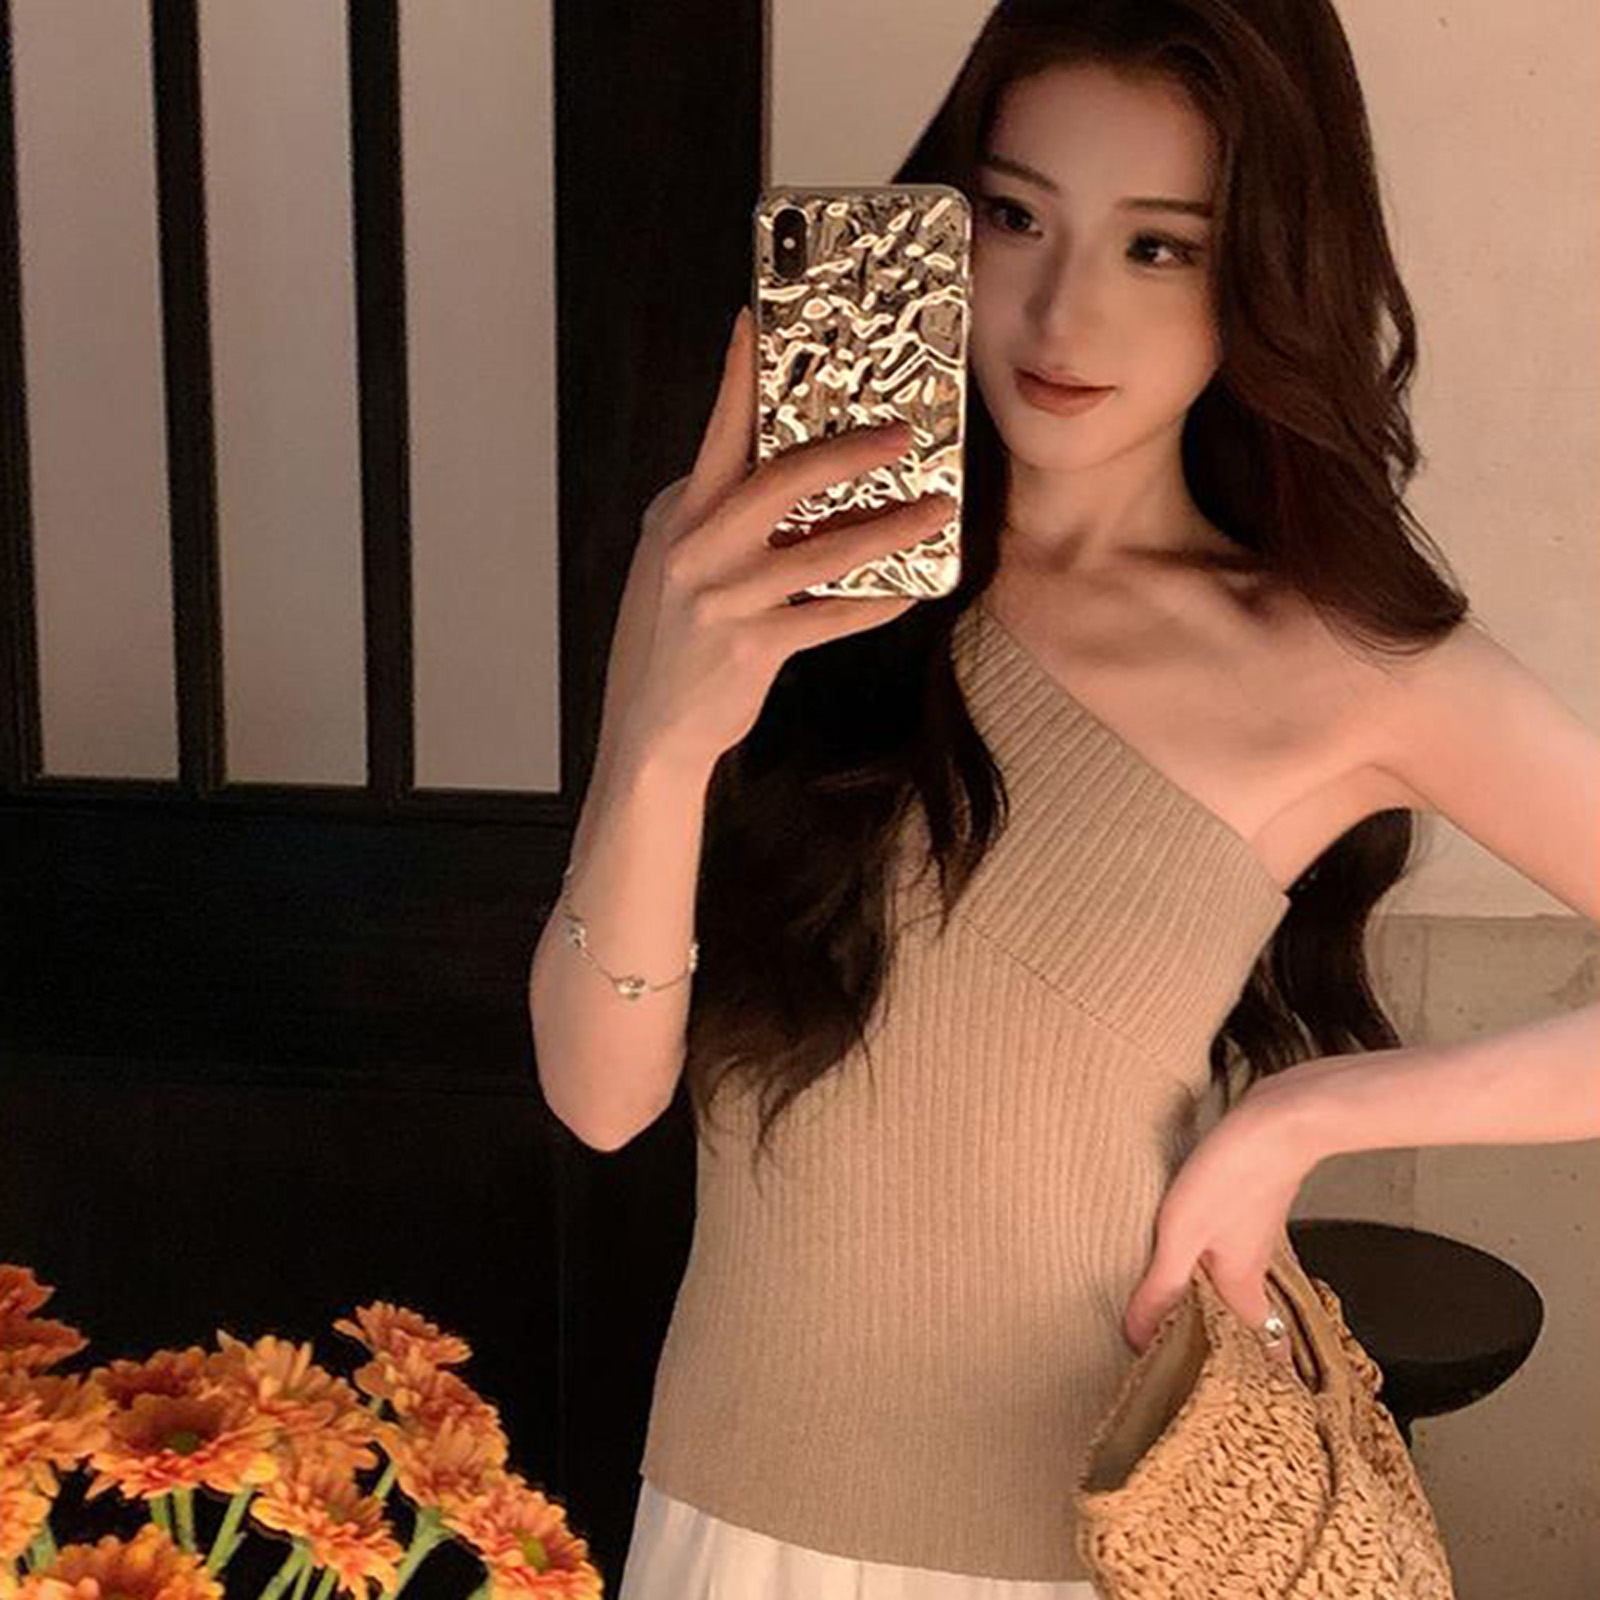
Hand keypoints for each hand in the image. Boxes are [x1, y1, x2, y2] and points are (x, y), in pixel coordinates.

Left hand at [1121, 1067, 1334, 1359]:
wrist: (1280, 1117)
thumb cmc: (1232, 1173)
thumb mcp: (1183, 1233)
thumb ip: (1162, 1286)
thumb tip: (1137, 1339)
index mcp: (1242, 1285)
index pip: (1257, 1351)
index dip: (1254, 1383)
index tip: (1242, 1413)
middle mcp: (1253, 1268)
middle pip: (1244, 1321)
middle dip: (1227, 1351)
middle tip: (1196, 1376)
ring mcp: (1253, 1236)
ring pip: (1236, 1287)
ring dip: (1214, 1309)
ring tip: (1179, 1326)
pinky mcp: (1249, 1207)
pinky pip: (1230, 1254)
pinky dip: (1211, 1271)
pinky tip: (1188, 1262)